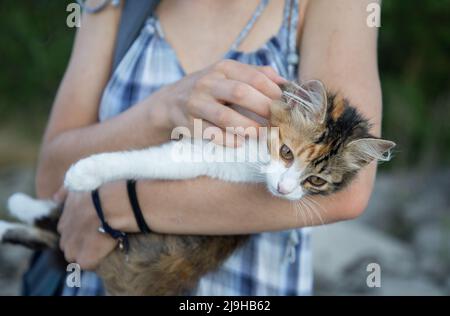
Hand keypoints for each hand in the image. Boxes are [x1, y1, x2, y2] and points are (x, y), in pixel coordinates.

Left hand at [57, 188, 116, 269]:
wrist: (113, 204)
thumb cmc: (100, 193)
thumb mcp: (77, 187)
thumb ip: (64, 193)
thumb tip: (54, 198)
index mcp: (64, 219)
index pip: (67, 232)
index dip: (79, 232)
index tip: (90, 228)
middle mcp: (64, 235)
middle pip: (69, 246)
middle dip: (80, 244)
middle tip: (97, 238)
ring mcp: (73, 248)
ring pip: (76, 257)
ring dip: (87, 254)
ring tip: (102, 246)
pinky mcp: (86, 259)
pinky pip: (89, 265)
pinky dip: (97, 260)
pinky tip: (107, 251)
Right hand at [152, 59, 286, 145]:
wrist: (170, 102)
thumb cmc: (210, 89)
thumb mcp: (228, 74)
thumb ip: (256, 75)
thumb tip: (285, 83)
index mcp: (223, 68)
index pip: (253, 77)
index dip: (272, 91)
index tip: (285, 104)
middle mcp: (208, 83)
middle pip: (240, 93)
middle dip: (263, 108)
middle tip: (278, 121)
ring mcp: (196, 104)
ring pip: (225, 117)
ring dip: (248, 127)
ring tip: (263, 134)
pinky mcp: (189, 124)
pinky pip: (211, 134)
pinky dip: (228, 140)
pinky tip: (240, 142)